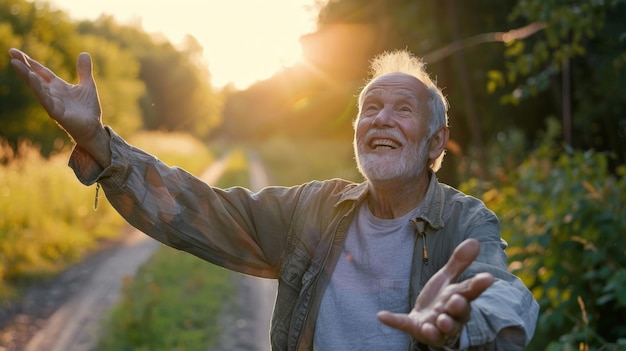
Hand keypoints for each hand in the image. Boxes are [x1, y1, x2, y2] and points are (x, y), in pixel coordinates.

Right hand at [8, 48, 109, 166]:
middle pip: (35, 77)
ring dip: (28, 76)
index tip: (15, 52)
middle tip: (11, 53)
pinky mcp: (57, 113)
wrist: (93, 128)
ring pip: (37, 88)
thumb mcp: (88, 85)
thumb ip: (84, 71)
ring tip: (16, 64)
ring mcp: (53, 103)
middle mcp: (52, 93)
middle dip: (24, 66)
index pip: (41, 71)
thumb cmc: (88, 109)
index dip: (30, 62)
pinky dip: (39, 90)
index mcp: (57, 86)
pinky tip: (33, 80)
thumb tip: (84, 53)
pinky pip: (46, 100)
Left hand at [377, 239, 493, 347]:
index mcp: (459, 300)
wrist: (423, 321)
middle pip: (459, 314)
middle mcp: (450, 316)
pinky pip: (405, 326)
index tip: (488, 277)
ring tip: (438, 320)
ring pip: (441, 329)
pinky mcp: (415, 330)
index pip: (470, 292)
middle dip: (458, 308)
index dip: (479, 285)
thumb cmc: (440, 300)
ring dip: (441, 326)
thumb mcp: (447, 279)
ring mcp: (433, 326)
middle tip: (455, 301)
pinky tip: (382, 315)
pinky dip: (394, 321)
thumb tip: (475, 240)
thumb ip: (459, 262)